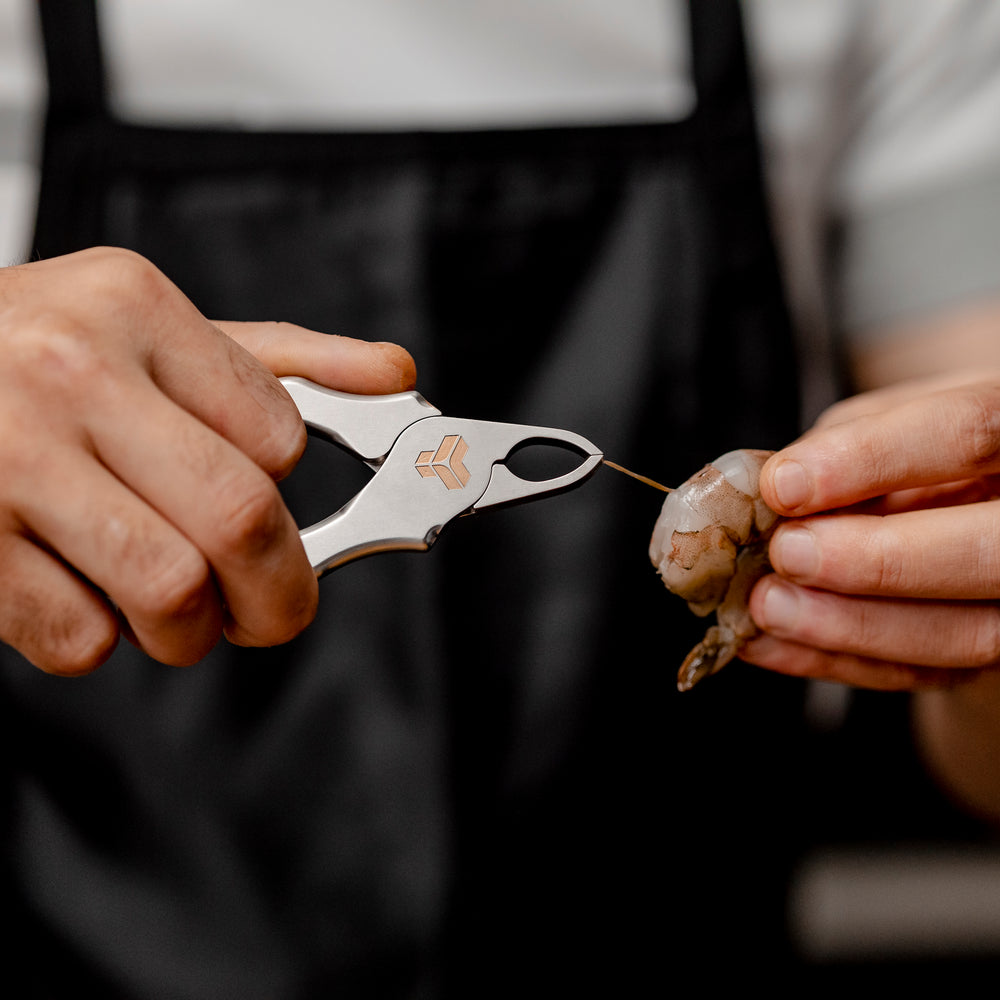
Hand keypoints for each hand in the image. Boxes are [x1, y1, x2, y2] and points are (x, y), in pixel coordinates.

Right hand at [0, 248, 414, 674]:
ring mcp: (8, 453)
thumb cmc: (38, 355)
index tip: (272, 523)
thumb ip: (285, 361)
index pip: (278, 438)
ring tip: (175, 611)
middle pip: (242, 519)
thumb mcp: (156, 331)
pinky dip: (100, 640)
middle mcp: (71, 369)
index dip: (284, 499)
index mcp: (137, 308)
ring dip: (191, 631)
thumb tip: (398, 376)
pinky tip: (83, 594)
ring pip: (170, 590)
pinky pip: (78, 635)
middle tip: (272, 614)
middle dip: (279, 598)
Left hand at [740, 372, 999, 688]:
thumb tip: (778, 486)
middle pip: (991, 552)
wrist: (976, 494)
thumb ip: (851, 440)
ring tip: (769, 606)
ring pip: (970, 632)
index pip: (973, 431)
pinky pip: (929, 672)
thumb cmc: (929, 441)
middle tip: (788, 552)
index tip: (784, 485)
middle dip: (877, 560)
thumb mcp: (897, 414)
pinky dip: (841, 660)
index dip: (874, 457)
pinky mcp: (998, 650)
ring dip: (852, 626)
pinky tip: (771, 644)